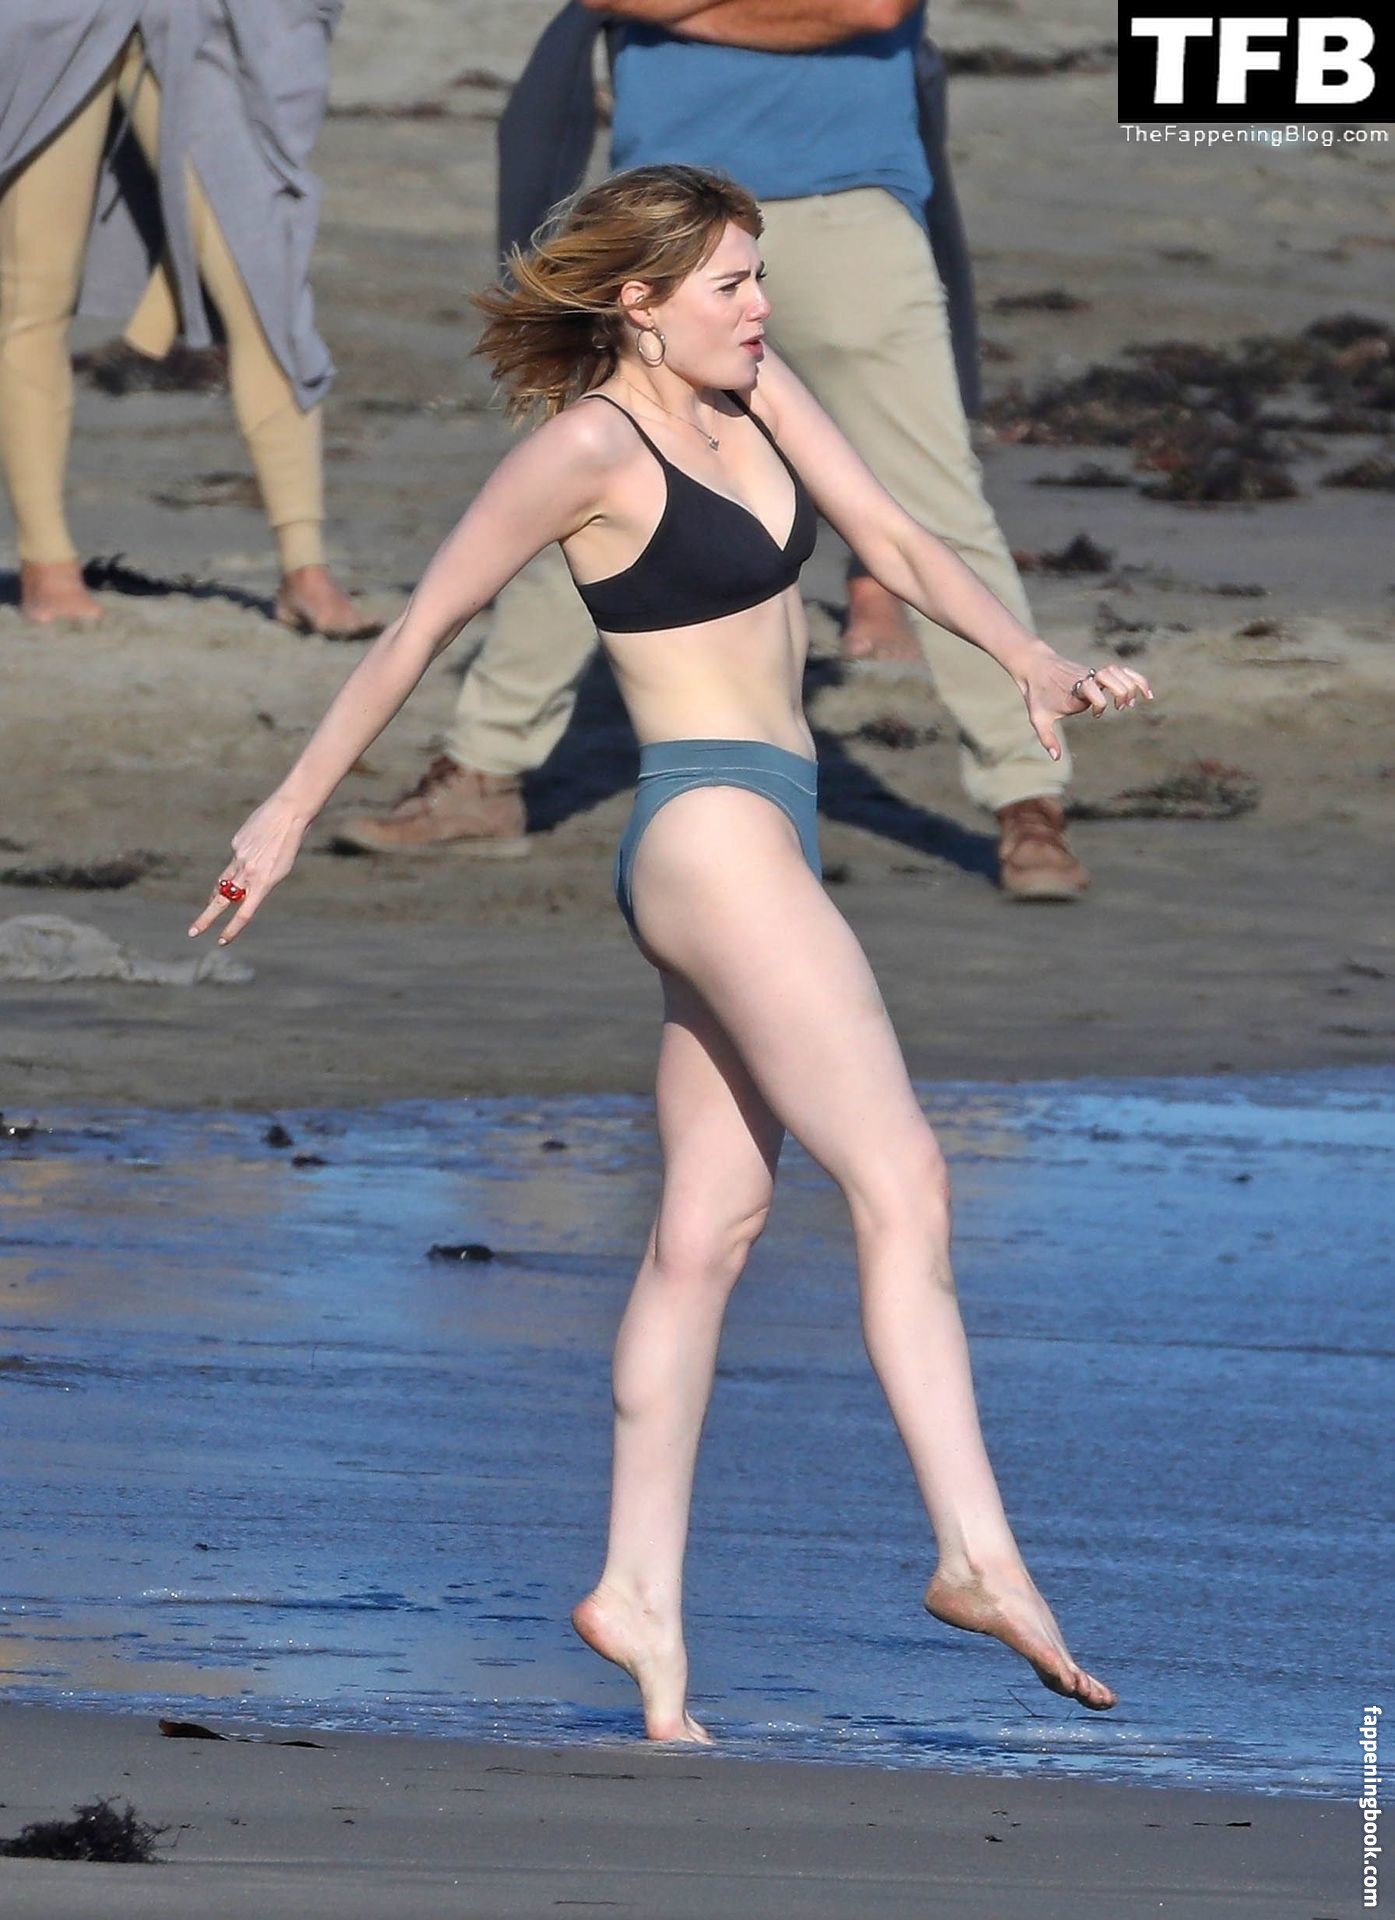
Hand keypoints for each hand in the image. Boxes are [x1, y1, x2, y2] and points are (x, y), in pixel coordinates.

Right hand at [188, 795, 308, 944]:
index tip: (221, 941)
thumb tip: (240, 888)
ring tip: (210, 904)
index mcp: (264, 882)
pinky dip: (243, 856)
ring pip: (223, 881)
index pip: (244, 913)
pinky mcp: (236, 843)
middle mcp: (249, 872)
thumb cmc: (290, 844)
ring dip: (216, 895)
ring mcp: (239, 857)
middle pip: (222, 902)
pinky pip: (237, 856)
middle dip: (206, 918)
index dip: (233, 929)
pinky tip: (255, 845)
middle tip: (192, 932)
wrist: (289, 813)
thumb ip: (260, 882)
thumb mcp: (281, 869)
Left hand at [1012, 642, 1153, 760]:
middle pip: (1110, 676)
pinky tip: (1146, 693)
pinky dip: (1137, 679)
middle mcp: (1085, 680)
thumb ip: (1047, 738)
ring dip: (1130, 686)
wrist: (1036, 667)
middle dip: (1120, 692)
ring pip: (1119, 671)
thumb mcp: (1038, 718)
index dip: (1098, 703)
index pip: (1091, 690)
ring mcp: (1093, 674)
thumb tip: (1056, 758)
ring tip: (1128, 705)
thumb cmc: (1038, 695)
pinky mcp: (1098, 673)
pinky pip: (1123, 671)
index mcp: (1073, 692)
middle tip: (1120, 708)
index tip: (1095, 715)